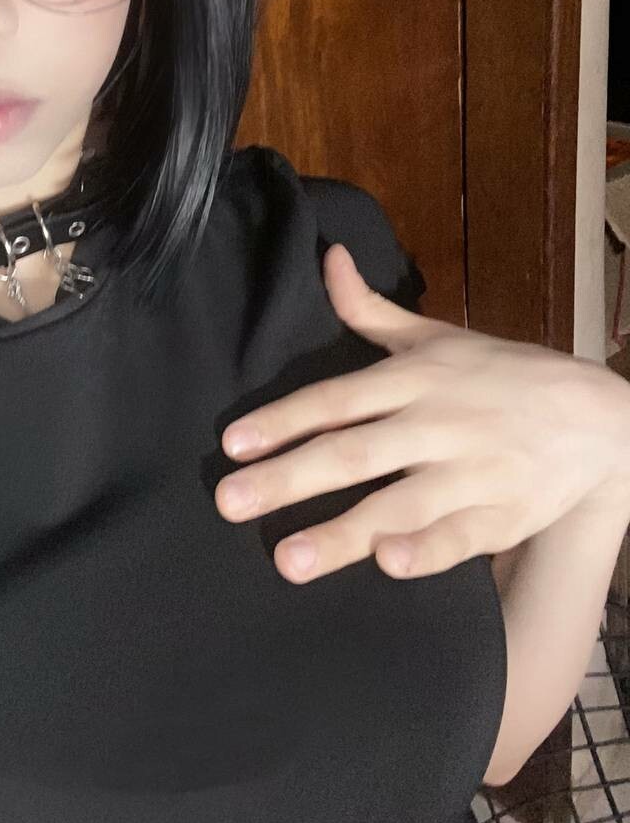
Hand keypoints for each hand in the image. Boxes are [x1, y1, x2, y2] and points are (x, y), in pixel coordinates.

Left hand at [215, 242, 629, 583]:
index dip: (283, 420)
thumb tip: (328, 258)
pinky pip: (461, 537)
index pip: (336, 400)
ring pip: (400, 503)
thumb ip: (372, 309)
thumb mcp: (438, 337)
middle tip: (229, 503)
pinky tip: (390, 564)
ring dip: (343, 532)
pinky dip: (427, 549)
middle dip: (289, 479)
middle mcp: (437, 424)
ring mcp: (472, 472)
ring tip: (287, 561)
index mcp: (415, 379)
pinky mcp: (504, 515)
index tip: (233, 445)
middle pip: (354, 453)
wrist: (602, 418)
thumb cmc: (505, 376)